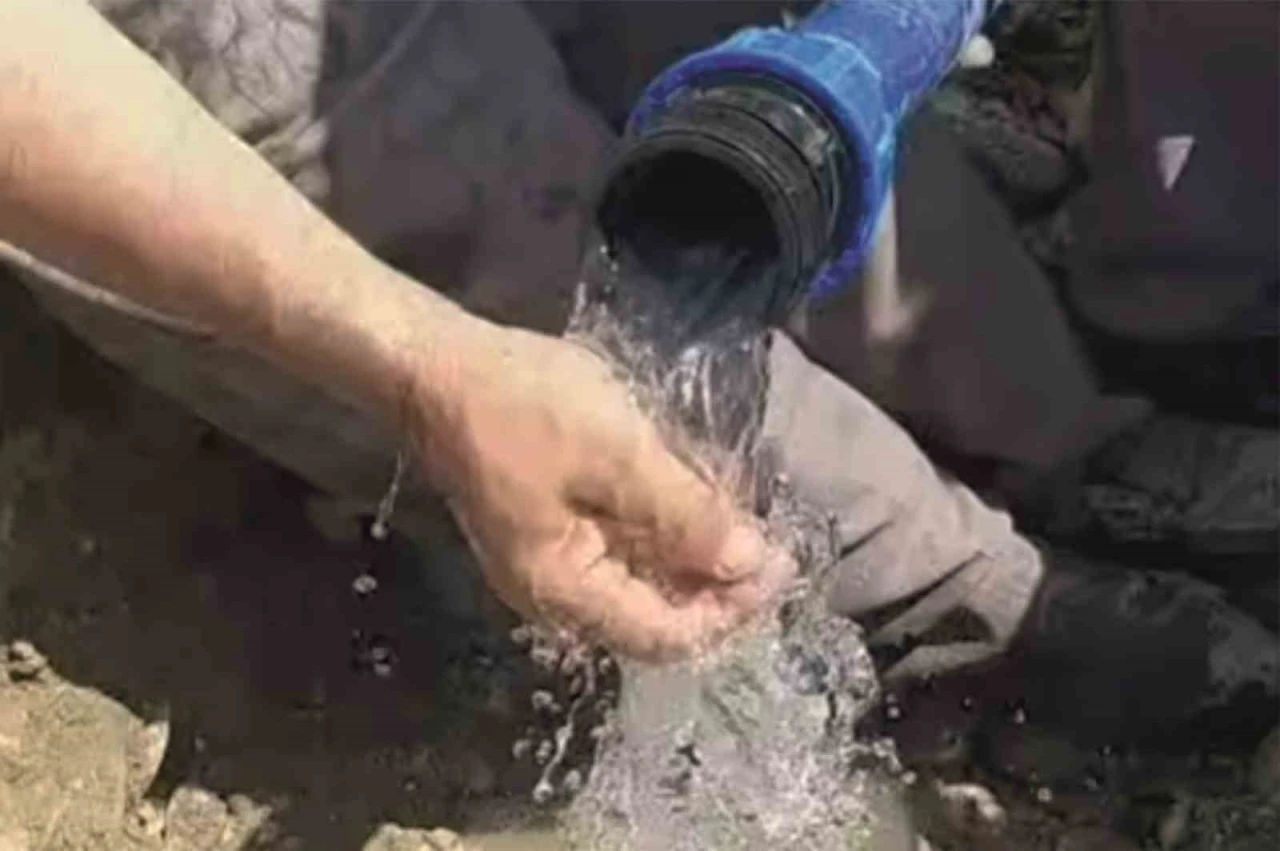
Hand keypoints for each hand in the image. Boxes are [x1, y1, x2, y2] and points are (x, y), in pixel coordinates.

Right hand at [410, 322, 791, 660]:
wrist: (436, 365)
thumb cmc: (521, 407)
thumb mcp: (617, 456)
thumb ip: (687, 516)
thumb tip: (751, 564)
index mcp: (564, 590)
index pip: (665, 636)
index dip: (730, 610)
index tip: (780, 565)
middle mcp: (556, 592)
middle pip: (656, 613)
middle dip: (719, 582)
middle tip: (773, 541)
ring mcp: (552, 557)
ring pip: (644, 577)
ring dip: (697, 552)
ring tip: (744, 512)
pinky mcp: (553, 522)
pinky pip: (622, 543)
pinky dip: (666, 526)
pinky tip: (699, 490)